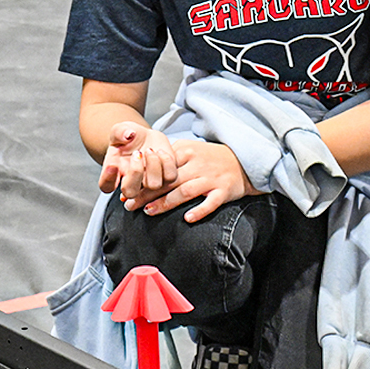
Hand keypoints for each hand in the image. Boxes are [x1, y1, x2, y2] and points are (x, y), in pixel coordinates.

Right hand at [98, 121, 178, 199]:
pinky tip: (160, 152)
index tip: (113, 164)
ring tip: (149, 150)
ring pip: (154, 185)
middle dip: (135, 173)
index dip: (108, 179)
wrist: (144, 137)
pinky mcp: (166, 176)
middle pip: (130, 192)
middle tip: (137, 154)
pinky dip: (167, 162)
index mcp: (114, 173)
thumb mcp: (120, 130)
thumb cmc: (128, 136)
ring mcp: (149, 181)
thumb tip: (128, 135)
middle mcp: (131, 182)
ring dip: (153, 165)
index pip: (106, 186)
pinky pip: (171, 177)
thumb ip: (119, 132)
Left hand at [129, 138, 259, 222]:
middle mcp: (197, 164)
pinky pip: (211, 202)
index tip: (126, 191)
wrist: (244, 161)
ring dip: (166, 202)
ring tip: (149, 212)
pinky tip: (187, 219)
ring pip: (185, 191)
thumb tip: (141, 171)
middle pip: (168, 180)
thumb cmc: (210, 158)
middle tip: (131, 205)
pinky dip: (200, 210)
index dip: (141, 179)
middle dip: (147, 193)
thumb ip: (168, 158)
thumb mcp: (190, 150)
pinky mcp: (223, 191)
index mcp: (186, 152)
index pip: (159, 166)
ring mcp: (211, 178)